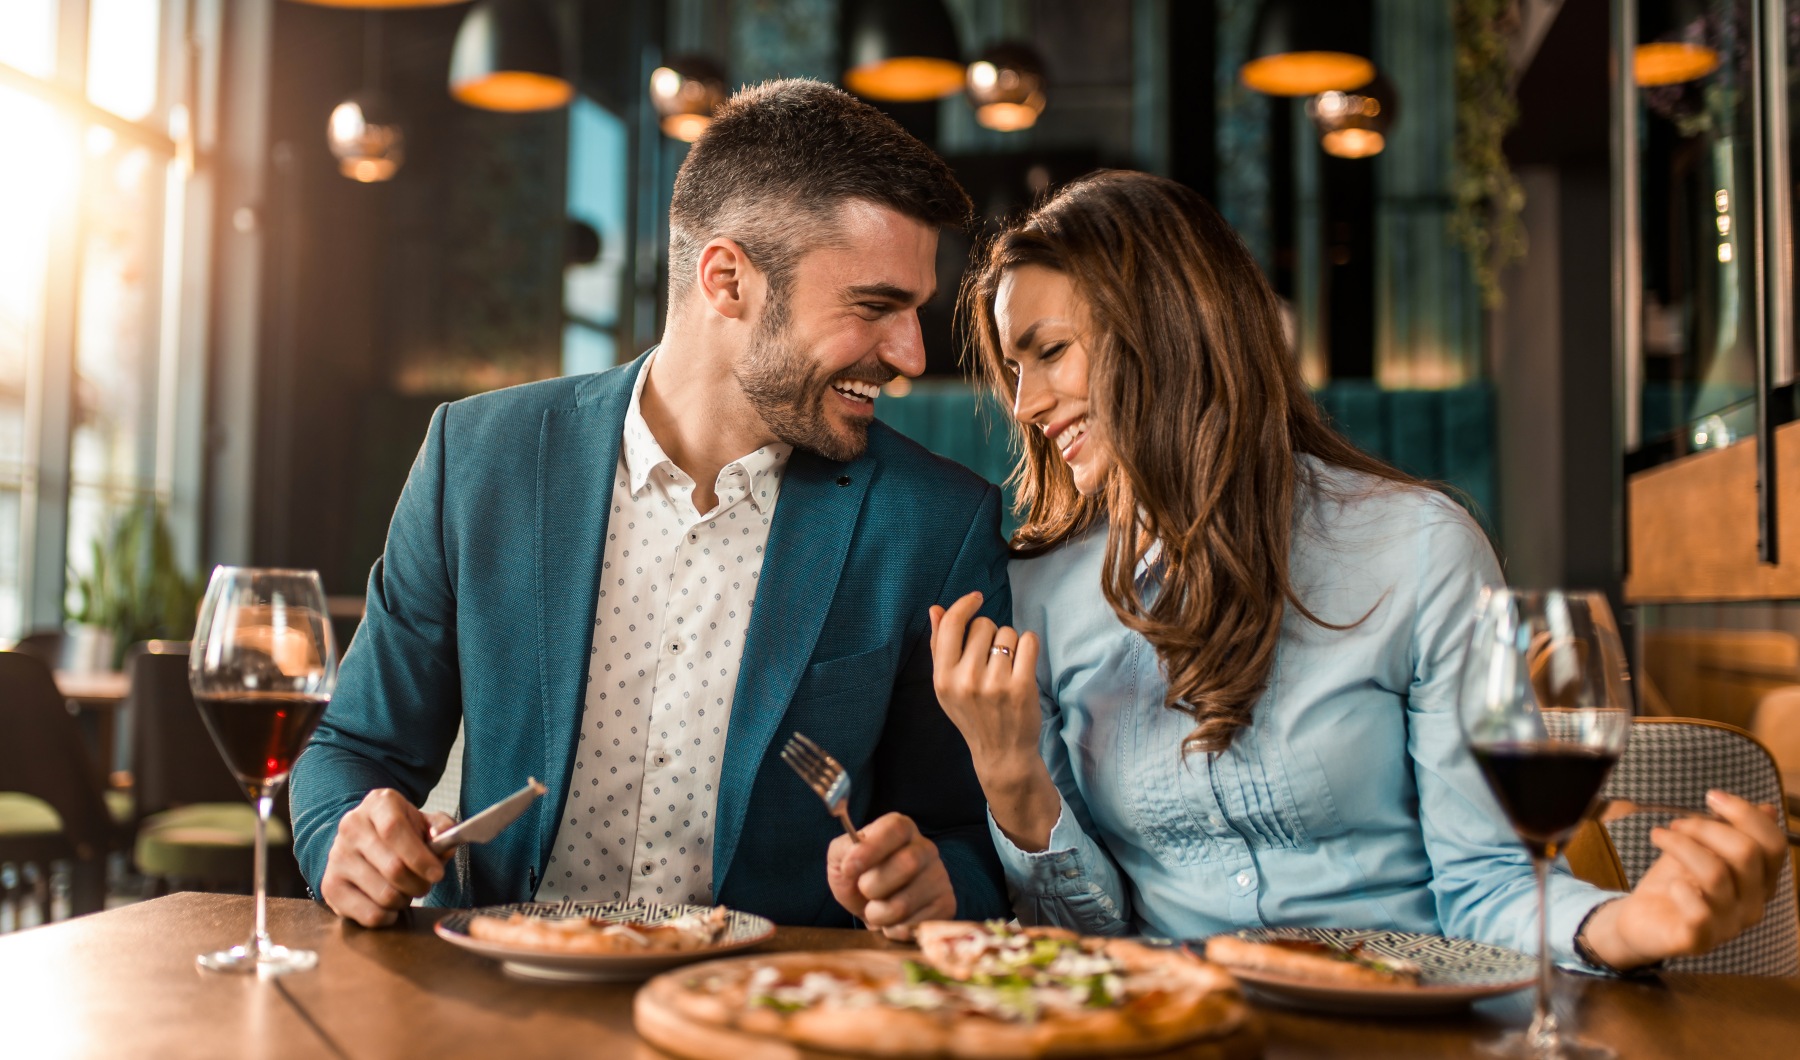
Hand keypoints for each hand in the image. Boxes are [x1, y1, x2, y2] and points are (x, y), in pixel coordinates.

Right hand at [321, 788, 454, 927]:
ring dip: (404, 899)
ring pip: (383, 894)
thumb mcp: (426, 822)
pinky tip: (391, 905)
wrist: (364, 841)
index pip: (394, 830)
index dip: (419, 856)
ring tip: (405, 891)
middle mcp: (352, 826)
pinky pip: (369, 914)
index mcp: (378, 804)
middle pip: (392, 867)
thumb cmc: (402, 834)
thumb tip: (441, 841)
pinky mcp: (330, 885)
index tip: (437, 874)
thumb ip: (443, 828)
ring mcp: (337, 856)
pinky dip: (388, 916)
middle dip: (418, 884)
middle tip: (425, 885)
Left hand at [825, 813, 955, 940]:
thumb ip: (842, 850)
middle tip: (864, 891)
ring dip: (879, 914)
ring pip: (907, 902)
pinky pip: (917, 925)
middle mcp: (926, 848)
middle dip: (873, 886)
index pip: (895, 829)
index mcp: (901, 828)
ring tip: (875, 910)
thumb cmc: (859, 877)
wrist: (874, 908)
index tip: (849, 869)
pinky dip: (895, 930)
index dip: (871, 849)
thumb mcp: (842, 858)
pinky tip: (892, 922)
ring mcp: (939, 877)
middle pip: (907, 864)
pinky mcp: (946, 905)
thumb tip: (852, 861)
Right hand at [928, 591, 1043, 781]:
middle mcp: (966, 680)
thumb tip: (936, 609)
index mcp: (943, 678)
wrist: (1002, 753)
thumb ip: (939, 647)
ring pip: (1007, 633)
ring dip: (1010, 643)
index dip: (964, 605)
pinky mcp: (1021, 686)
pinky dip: (1028, 646)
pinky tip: (1023, 663)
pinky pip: (1028, 640)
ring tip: (1006, 668)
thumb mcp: (946, 686)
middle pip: (983, 625)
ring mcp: (995, 684)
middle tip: (991, 660)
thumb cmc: (972, 714)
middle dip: (990, 634)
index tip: (976, 598)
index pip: (951, 625)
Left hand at [1581, 791, 1787, 969]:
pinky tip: (1670, 884)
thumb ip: (1730, 832)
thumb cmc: (1675, 881)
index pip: (1773, 843)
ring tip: (1659, 836)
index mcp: (1760, 881)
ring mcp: (1728, 925)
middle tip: (1677, 824)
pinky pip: (1699, 911)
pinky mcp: (1700, 940)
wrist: (1640, 920)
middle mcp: (1752, 904)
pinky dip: (1680, 888)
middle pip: (1747, 853)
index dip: (1745, 813)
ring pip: (1716, 873)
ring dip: (1681, 845)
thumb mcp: (1701, 849)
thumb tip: (1768, 809)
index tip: (1711, 796)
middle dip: (1706, 827)